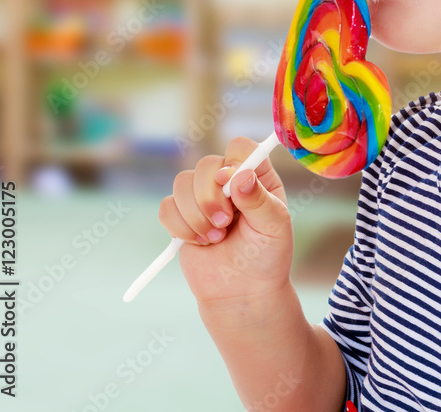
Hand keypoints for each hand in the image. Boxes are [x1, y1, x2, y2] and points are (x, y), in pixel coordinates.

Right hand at [158, 137, 293, 307]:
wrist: (243, 292)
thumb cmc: (267, 256)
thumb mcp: (274, 227)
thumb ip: (259, 199)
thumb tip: (240, 176)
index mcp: (257, 177)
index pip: (240, 147)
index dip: (232, 161)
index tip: (231, 183)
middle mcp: (229, 182)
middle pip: (206, 164)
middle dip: (210, 197)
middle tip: (225, 224)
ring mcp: (202, 198)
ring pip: (182, 183)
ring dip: (196, 216)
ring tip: (216, 238)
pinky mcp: (182, 217)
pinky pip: (167, 207)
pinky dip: (180, 227)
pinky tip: (200, 242)